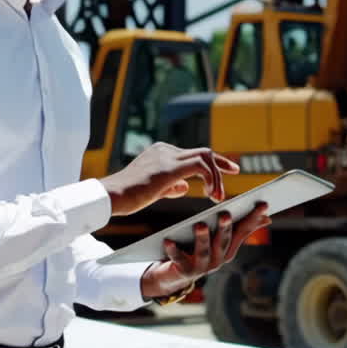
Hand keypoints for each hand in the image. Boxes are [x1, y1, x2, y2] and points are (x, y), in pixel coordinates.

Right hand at [102, 142, 236, 215]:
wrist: (110, 196)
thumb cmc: (127, 197)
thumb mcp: (153, 191)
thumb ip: (171, 186)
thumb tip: (185, 187)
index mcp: (161, 153)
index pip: (192, 154)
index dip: (212, 163)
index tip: (227, 171)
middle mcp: (165, 150)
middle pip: (203, 152)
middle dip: (221, 163)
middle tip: (235, 171)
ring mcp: (167, 156)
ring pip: (205, 157)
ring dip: (217, 176)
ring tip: (218, 195)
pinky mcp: (169, 167)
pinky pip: (201, 167)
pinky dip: (211, 179)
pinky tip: (210, 194)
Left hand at [140, 203, 271, 299]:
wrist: (175, 276)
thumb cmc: (199, 252)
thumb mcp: (221, 239)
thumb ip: (242, 229)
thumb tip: (268, 218)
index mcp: (229, 249)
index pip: (243, 231)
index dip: (253, 218)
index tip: (262, 204)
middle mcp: (218, 260)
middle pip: (224, 242)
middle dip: (225, 228)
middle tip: (225, 213)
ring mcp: (202, 267)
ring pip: (204, 251)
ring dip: (202, 238)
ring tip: (200, 224)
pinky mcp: (184, 271)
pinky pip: (178, 260)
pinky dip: (174, 250)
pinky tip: (168, 240)